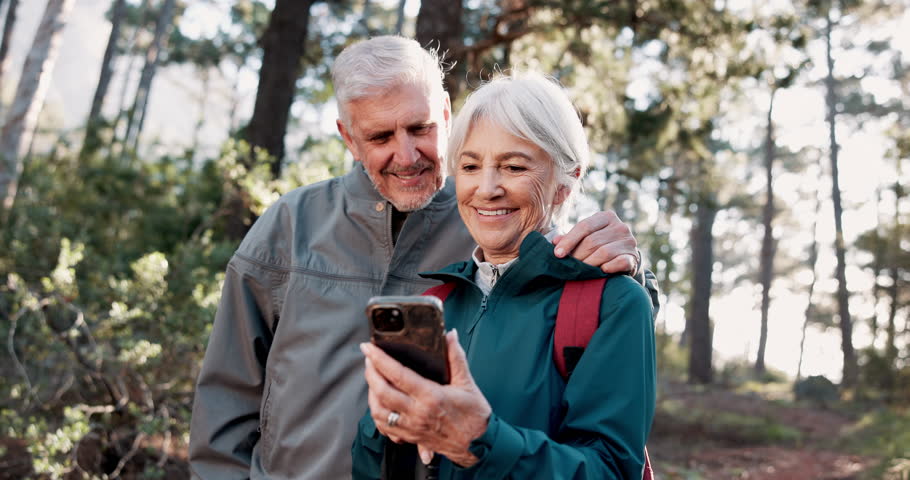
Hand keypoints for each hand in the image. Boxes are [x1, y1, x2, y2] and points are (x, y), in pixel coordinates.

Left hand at [360, 330, 490, 467]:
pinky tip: (378, 403)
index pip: (398, 374)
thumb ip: (456, 357)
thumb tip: (450, 336)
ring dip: (370, 393)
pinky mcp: (411, 436)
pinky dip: (377, 414)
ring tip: (372, 379)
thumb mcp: (467, 383)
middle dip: (370, 373)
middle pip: (382, 392)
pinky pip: (385, 427)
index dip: (380, 359)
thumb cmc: (474, 416)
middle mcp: (418, 413)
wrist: (479, 444)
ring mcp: (412, 427)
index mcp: (431, 396)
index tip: (369, 348)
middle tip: (369, 359)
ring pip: (379, 411)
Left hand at [553, 210, 638, 273]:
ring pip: (603, 252)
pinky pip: (619, 262)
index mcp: (606, 217)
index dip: (569, 241)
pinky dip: (608, 267)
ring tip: (580, 272)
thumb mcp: (586, 239)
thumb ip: (571, 239)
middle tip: (568, 267)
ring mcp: (629, 241)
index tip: (557, 254)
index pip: (584, 226)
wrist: (624, 260)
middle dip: (577, 256)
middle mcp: (619, 226)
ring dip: (589, 264)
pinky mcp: (634, 256)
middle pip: (592, 241)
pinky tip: (600, 271)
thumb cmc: (600, 247)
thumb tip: (554, 241)